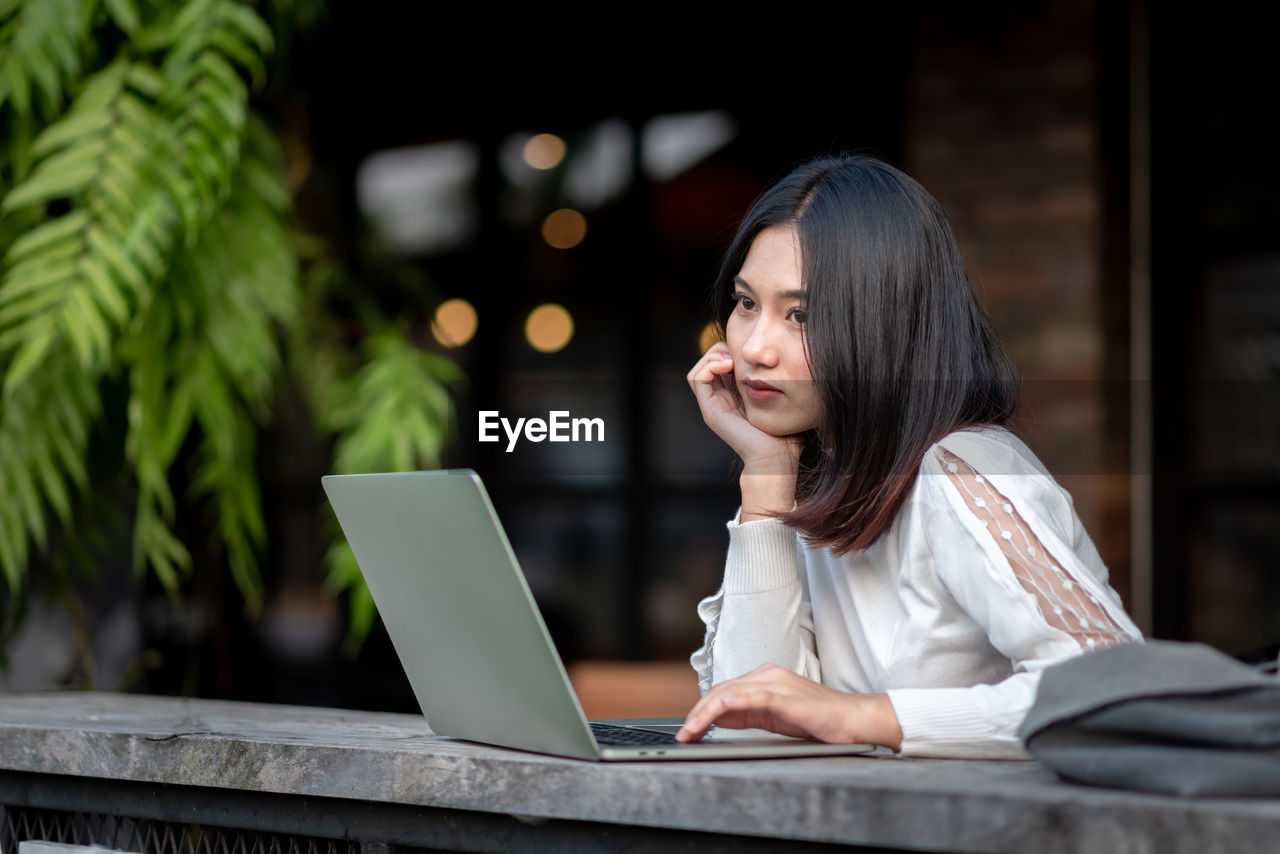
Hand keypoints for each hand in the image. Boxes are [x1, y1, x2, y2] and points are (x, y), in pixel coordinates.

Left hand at [675, 664, 902, 748]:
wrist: (853, 721)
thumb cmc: (818, 720)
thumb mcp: (774, 718)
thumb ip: (746, 714)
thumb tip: (717, 717)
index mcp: (764, 679)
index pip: (723, 691)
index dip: (700, 709)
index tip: (686, 729)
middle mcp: (768, 675)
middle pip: (722, 690)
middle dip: (697, 713)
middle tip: (682, 734)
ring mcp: (778, 683)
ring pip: (732, 692)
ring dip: (707, 712)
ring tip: (692, 730)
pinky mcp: (788, 696)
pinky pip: (756, 695)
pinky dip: (735, 701)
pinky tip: (721, 709)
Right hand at [686, 343, 803, 476]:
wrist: (776, 457)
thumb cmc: (784, 434)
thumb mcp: (781, 401)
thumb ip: (778, 385)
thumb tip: (782, 363)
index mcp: (736, 397)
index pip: (722, 364)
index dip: (730, 350)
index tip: (748, 352)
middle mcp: (721, 400)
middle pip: (708, 364)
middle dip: (720, 350)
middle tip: (738, 353)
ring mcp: (713, 405)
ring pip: (699, 369)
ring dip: (712, 356)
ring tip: (731, 358)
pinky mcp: (710, 410)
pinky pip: (697, 379)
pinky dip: (709, 366)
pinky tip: (728, 364)